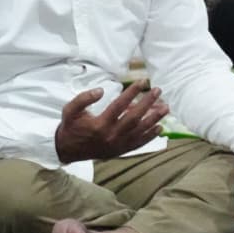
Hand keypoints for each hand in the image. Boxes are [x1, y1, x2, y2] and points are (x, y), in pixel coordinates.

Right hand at [54, 82, 168, 163]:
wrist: (67, 150)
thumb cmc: (70, 127)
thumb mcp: (70, 110)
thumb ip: (83, 99)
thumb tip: (101, 90)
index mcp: (99, 124)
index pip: (120, 105)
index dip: (132, 92)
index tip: (142, 81)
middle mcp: (111, 135)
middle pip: (134, 117)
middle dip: (148, 103)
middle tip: (158, 90)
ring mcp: (117, 145)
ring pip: (140, 131)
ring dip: (154, 118)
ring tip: (165, 108)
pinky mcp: (120, 151)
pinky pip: (139, 143)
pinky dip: (150, 136)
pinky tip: (160, 127)